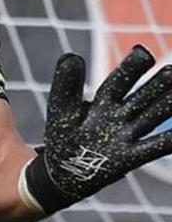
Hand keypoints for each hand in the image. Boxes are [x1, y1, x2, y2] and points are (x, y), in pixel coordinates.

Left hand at [24, 45, 171, 212]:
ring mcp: (126, 136)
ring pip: (150, 118)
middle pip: (142, 97)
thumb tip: (72, 56)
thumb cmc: (63, 133)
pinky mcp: (127, 158)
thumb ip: (65, 84)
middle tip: (171, 70)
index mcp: (104, 101)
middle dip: (157, 85)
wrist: (62, 169)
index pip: (119, 81)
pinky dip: (164, 143)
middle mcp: (120, 116)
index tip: (142, 52)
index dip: (130, 68)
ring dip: (166, 106)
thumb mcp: (61, 107)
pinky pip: (149, 149)